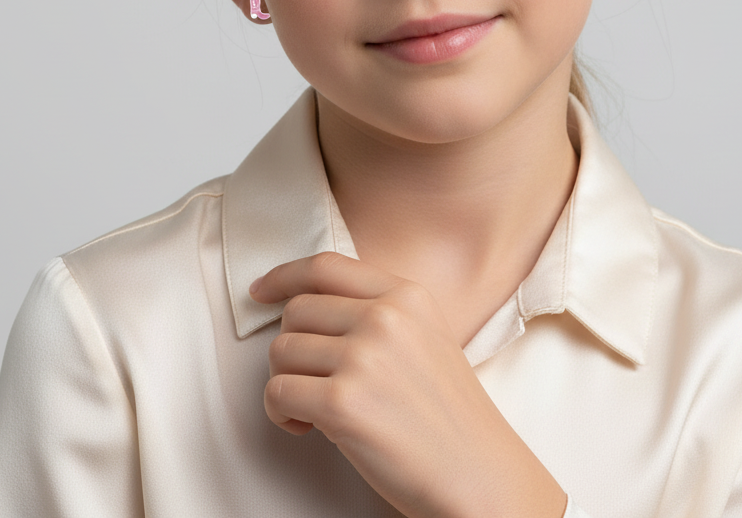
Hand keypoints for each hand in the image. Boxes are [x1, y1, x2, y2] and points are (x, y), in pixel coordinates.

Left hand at [249, 251, 567, 517]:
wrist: (479, 475)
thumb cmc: (449, 417)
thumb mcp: (425, 336)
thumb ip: (377, 311)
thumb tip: (307, 305)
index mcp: (406, 295)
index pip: (326, 266)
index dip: (284, 276)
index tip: (262, 290)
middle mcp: (385, 316)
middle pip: (296, 310)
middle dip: (292, 347)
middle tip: (311, 378)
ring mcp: (364, 357)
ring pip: (281, 350)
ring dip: (286, 382)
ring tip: (314, 407)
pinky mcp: (343, 402)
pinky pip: (277, 392)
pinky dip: (281, 413)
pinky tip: (307, 427)